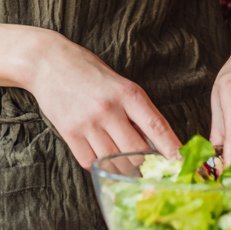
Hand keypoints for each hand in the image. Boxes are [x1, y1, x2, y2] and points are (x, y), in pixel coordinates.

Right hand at [26, 31, 181, 169]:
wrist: (47, 61)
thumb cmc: (88, 71)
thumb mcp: (120, 84)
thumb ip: (136, 110)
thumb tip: (155, 142)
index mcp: (128, 93)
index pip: (157, 127)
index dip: (172, 149)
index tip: (183, 164)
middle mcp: (109, 109)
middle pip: (137, 153)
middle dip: (145, 164)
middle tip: (149, 167)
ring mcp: (88, 123)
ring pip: (115, 162)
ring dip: (123, 166)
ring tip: (122, 158)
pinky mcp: (69, 133)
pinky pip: (91, 163)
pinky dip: (99, 163)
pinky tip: (100, 152)